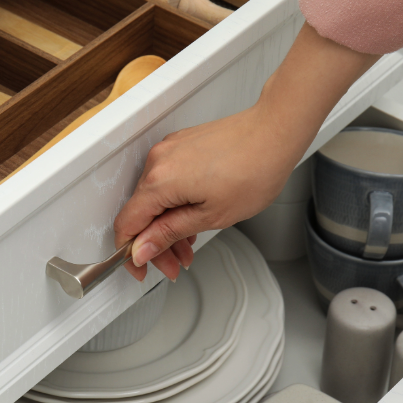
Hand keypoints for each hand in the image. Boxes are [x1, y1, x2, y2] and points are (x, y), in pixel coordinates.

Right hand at [113, 24, 379, 281]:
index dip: (131, 253)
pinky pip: (166, 180)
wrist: (275, 134)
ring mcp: (168, 150)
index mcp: (160, 181)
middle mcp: (158, 161)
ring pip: (155, 198)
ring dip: (167, 226)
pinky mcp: (180, 145)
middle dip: (156, 244)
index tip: (143, 268)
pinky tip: (190, 218)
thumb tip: (142, 249)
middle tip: (175, 264)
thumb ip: (169, 234)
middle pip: (141, 213)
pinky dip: (174, 203)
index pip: (127, 224)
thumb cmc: (254, 170)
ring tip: (188, 246)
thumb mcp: (211, 216)